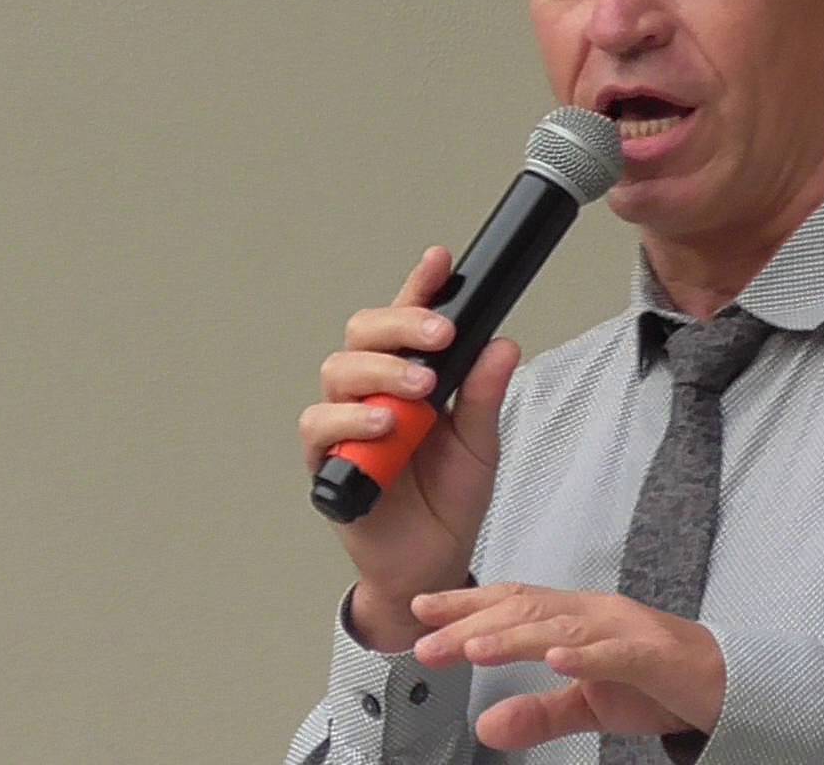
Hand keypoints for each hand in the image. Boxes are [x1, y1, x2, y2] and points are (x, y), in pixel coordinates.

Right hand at [296, 247, 520, 650]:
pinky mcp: (327, 460)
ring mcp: (345, 423)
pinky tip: (384, 426)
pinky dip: (351, 422)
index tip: (440, 262)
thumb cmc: (449, 499)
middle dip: (401, 325)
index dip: (420, 286)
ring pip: (339, 371)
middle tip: (441, 336)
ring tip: (418, 389)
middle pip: (363, 333)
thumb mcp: (481, 444)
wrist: (432, 562)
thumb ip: (485, 395)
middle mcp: (371, 391)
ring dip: (380, 372)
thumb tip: (503, 344)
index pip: (408, 319)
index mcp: (410, 376)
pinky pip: (320, 427)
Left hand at [410, 583, 725, 750]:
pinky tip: (556, 660)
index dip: (466, 605)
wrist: (727, 685)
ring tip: (475, 648)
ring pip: (562, 627)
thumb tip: (486, 728)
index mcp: (575, 619)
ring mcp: (625, 629)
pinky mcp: (654, 654)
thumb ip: (538, 715)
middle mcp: (594, 614)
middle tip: (427, 642)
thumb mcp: (588, 706)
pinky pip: (616, 653)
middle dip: (473, 625)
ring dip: (515, 637)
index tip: (421, 611)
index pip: (512, 604)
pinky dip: (586, 656)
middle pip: (525, 611)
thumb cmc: (657, 683)